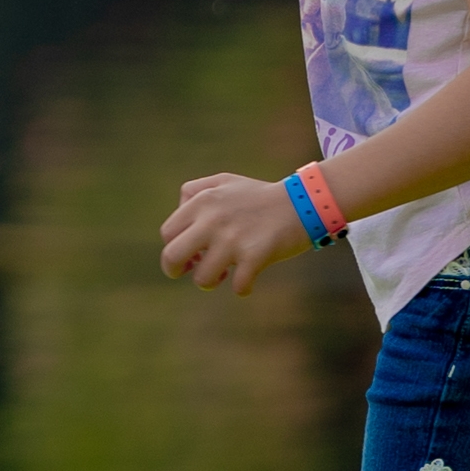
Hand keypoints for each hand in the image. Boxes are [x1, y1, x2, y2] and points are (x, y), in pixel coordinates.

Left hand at [158, 169, 309, 296]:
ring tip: (224, 274)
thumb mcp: (222, 182)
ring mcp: (233, 239)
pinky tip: (249, 279)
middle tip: (192, 270)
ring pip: (202, 279)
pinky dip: (243, 288)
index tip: (191, 253)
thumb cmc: (258, 196)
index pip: (167, 234)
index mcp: (202, 202)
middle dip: (175, 271)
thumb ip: (194, 194)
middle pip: (171, 257)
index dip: (174, 248)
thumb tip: (179, 224)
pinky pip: (238, 287)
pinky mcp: (255, 255)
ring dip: (211, 282)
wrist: (302, 201)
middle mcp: (212, 220)